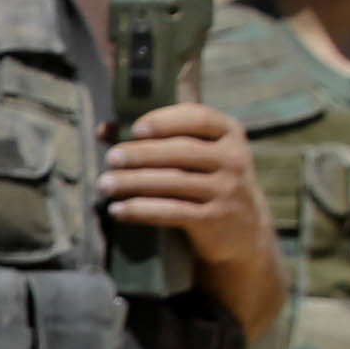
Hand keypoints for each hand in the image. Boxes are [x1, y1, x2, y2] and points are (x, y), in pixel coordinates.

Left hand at [99, 101, 272, 294]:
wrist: (244, 230)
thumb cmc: (207, 180)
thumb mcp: (199, 155)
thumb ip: (160, 137)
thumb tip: (104, 129)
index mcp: (230, 133)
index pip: (199, 118)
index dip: (165, 121)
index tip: (136, 129)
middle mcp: (233, 159)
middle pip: (182, 151)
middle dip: (141, 154)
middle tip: (111, 158)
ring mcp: (227, 190)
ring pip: (174, 182)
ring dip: (134, 182)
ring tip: (105, 184)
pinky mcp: (215, 219)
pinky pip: (173, 212)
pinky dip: (142, 210)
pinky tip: (118, 210)